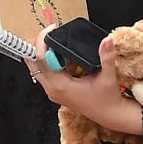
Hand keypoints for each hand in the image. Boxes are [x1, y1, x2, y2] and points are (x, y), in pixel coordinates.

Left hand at [25, 33, 142, 134]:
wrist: (109, 114)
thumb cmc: (107, 99)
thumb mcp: (107, 76)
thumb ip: (106, 57)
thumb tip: (107, 40)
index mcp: (60, 85)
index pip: (42, 59)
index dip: (43, 41)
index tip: (51, 29)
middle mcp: (52, 90)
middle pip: (33, 64)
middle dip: (37, 46)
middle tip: (47, 33)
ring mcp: (52, 92)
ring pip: (36, 70)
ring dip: (40, 55)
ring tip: (50, 41)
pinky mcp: (56, 92)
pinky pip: (44, 75)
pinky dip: (46, 63)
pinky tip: (55, 54)